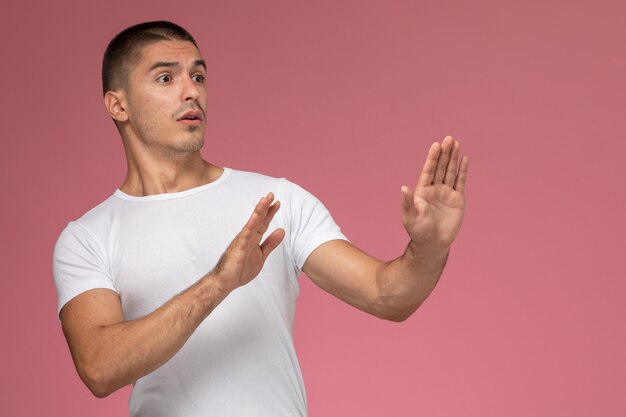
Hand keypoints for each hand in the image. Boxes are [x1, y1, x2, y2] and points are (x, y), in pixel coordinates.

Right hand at [211, 193, 284, 291]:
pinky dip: (251, 225)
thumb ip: (271, 243)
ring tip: (264, 200)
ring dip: (258, 212)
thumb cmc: (240, 269)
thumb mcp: (261, 255)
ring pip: (252, 224)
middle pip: (258, 220)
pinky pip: (245, 235)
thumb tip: (282, 230)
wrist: (225, 282)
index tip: (277, 202)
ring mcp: (242, 242)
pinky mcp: (238, 248)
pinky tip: (256, 217)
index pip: (263, 223)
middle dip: (265, 207)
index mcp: (253, 239)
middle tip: (271, 194)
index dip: (270, 213)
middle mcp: (247, 237)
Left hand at [401, 136, 468, 254]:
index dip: (432, 158)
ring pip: (450, 172)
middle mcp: (434, 189)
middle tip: (449, 138)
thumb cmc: (418, 231)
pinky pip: (460, 182)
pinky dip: (462, 171)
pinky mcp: (457, 200)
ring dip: (454, 158)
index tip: (436, 145)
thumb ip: (408, 202)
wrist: (433, 244)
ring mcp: (446, 193)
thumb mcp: (410, 216)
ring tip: (456, 143)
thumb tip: (403, 188)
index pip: (428, 170)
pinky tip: (465, 159)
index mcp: (422, 191)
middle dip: (445, 153)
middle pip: (440, 167)